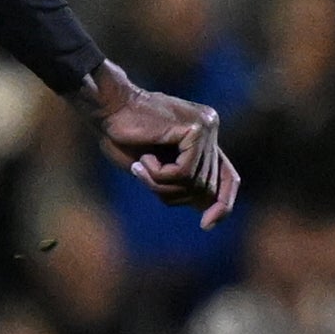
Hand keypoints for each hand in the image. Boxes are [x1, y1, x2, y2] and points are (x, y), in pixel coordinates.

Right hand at [84, 61, 238, 225]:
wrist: (106, 107)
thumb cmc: (122, 136)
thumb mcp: (155, 168)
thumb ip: (181, 182)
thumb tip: (206, 206)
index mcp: (204, 136)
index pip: (228, 177)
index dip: (222, 204)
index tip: (206, 226)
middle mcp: (210, 128)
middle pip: (207, 187)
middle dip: (172, 194)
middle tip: (143, 175)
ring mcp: (206, 127)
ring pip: (195, 183)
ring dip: (161, 185)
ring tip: (140, 167)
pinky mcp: (195, 129)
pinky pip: (184, 173)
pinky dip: (159, 175)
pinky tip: (144, 159)